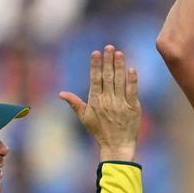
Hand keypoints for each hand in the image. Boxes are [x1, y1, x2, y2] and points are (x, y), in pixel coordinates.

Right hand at [59, 45, 139, 162]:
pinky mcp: (133, 108)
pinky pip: (132, 91)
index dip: (95, 65)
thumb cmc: (100, 132)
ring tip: (119, 53)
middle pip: (108, 77)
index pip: (95, 79)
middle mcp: (107, 100)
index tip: (96, 53)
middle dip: (108, 61)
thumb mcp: (85, 118)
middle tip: (109, 47)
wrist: (116, 145)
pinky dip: (132, 80)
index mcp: (95, 101)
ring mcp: (120, 103)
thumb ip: (75, 103)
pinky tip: (132, 69)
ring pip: (120, 81)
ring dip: (119, 66)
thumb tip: (61, 93)